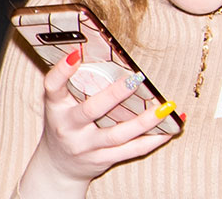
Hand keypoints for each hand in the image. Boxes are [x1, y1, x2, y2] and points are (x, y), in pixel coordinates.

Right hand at [15, 48, 173, 196]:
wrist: (58, 166)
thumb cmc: (63, 127)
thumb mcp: (59, 107)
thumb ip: (73, 87)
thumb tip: (100, 57)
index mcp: (55, 108)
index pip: (53, 87)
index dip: (62, 71)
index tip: (76, 54)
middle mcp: (68, 128)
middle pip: (91, 111)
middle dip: (114, 95)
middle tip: (135, 79)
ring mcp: (85, 146)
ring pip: (118, 134)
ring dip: (144, 121)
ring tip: (165, 107)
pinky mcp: (103, 159)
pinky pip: (132, 150)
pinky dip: (153, 140)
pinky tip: (169, 129)